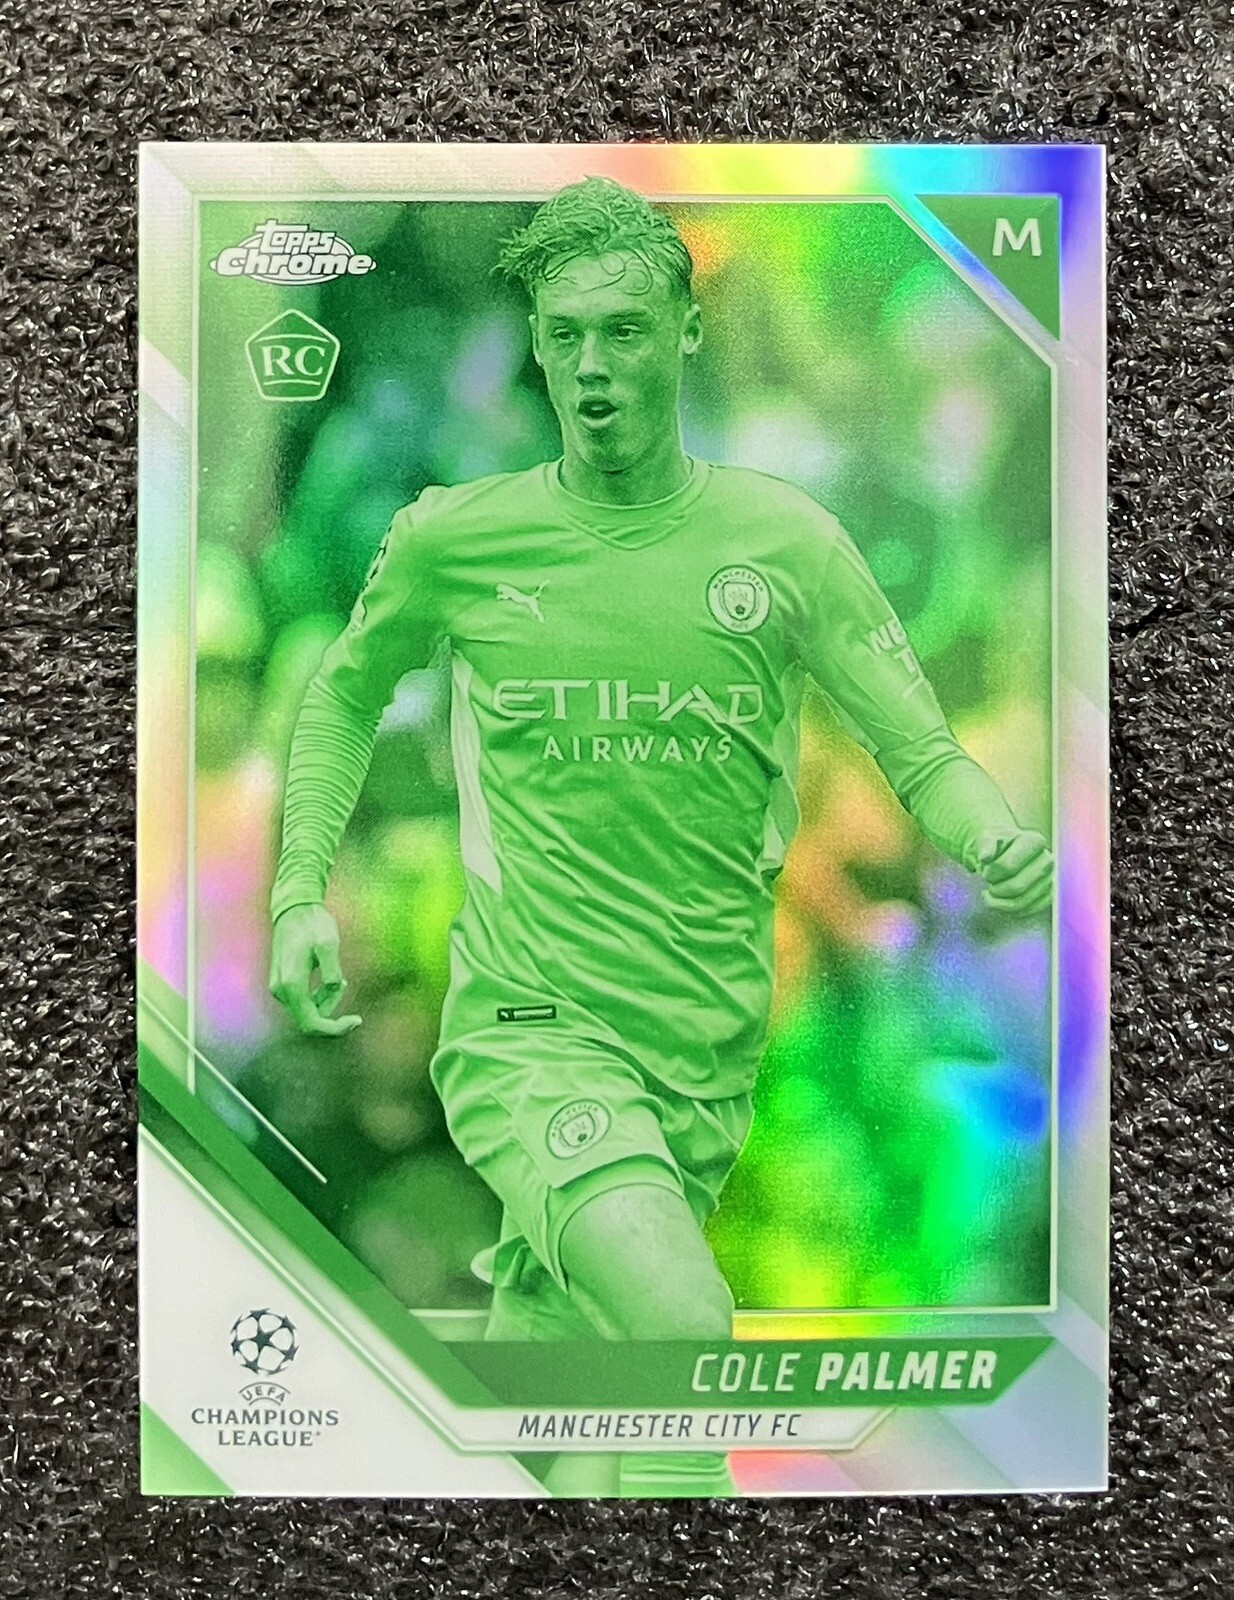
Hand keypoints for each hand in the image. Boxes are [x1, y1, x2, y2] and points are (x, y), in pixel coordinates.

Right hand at [268, 903, 361, 1036]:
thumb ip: (332, 970)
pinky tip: (329, 978)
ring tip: (339, 976)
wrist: (293, 909)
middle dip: (333, 1008)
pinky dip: (319, 995)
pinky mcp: (283, 984)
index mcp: (292, 984)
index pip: (312, 1023)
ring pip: (308, 1010)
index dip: (334, 1030)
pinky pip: (304, 1001)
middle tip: (344, 983)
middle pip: (311, 1019)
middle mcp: (281, 991)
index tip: (356, 1021)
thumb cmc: (313, 924)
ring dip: (327, 999)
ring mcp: (279, 988)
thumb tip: (334, 988)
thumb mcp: (328, 943)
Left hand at [978, 830, 1052, 914]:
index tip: (985, 872)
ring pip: (1023, 902)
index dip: (992, 874)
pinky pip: (1029, 910)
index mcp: (1034, 842)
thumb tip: (984, 858)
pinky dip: (1011, 910)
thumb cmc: (999, 842)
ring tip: (991, 894)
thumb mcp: (988, 837)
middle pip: (1017, 886)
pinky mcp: (1049, 894)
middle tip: (989, 885)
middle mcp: (1047, 860)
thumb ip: (986, 845)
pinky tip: (1000, 902)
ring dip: (1000, 903)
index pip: (1008, 866)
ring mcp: (1050, 879)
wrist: (1010, 847)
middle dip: (997, 890)